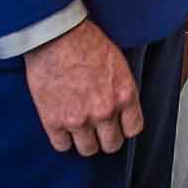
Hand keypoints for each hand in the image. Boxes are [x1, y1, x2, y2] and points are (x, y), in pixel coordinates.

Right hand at [23, 18, 143, 156]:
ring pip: (87, 150)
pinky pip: (62, 146)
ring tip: (80, 130)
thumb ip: (121, 90)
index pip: (133, 129)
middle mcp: (104, 112)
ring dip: (85, 141)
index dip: (125, 129)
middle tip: (99, 131)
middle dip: (106, 138)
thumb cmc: (87, 43)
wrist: (57, 37)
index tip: (119, 126)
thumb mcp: (118, 64)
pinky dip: (63, 140)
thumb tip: (121, 108)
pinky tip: (63, 129)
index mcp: (124, 95)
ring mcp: (79, 119)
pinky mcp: (53, 121)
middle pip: (111, 145)